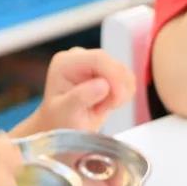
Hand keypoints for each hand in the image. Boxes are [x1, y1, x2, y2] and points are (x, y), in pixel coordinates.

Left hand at [16, 48, 134, 133]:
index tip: (117, 98)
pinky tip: (106, 104)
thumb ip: (81, 98)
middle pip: (114, 64)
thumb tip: (103, 84)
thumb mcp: (66, 114)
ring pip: (123, 72)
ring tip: (100, 108)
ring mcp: (93, 63)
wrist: (62, 127)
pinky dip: (122, 95)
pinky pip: (127, 79)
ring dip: (119, 94)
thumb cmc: (60, 122)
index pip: (98, 59)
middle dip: (117, 89)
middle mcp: (79, 57)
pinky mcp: (106, 71)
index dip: (114, 76)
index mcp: (65, 63)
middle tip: (104, 109)